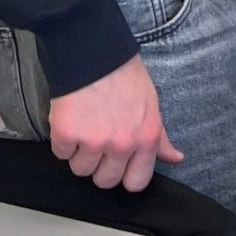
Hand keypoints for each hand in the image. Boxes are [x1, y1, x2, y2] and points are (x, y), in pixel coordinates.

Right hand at [48, 55, 183, 191]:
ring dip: (79, 153)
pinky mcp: (67, 135)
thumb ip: (160, 138)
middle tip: (97, 141)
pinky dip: (62, 140)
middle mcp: (122, 144)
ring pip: (80, 169)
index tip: (118, 165)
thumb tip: (175, 159)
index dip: (125, 176)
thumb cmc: (125, 77)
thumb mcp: (151, 106)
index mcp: (146, 139)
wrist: (95, 53)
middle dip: (99, 166)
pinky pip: (61, 153)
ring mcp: (94, 142)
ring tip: (84, 126)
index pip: (136, 182)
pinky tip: (71, 119)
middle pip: (105, 181)